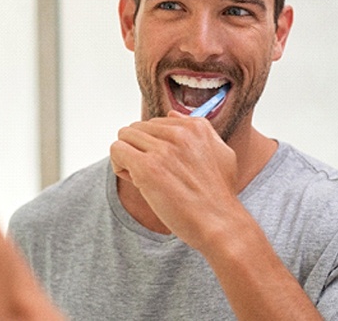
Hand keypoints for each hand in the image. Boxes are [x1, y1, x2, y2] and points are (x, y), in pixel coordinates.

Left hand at [110, 110, 240, 250]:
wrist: (221, 225)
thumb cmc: (218, 196)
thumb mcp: (220, 153)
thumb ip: (199, 130)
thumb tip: (172, 114)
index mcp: (195, 127)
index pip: (155, 123)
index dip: (154, 145)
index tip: (164, 164)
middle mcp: (179, 133)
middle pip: (136, 128)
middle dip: (138, 149)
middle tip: (152, 174)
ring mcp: (162, 149)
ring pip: (124, 136)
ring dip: (128, 157)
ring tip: (142, 178)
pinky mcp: (147, 167)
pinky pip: (117, 150)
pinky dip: (119, 165)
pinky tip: (135, 181)